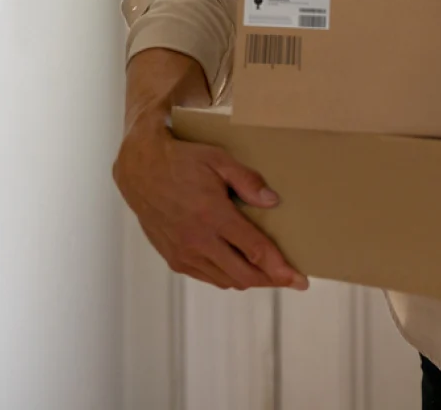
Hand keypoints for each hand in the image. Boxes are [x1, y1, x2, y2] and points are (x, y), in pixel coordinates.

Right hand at [114, 112, 306, 291]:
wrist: (140, 170)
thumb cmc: (182, 161)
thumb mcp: (219, 159)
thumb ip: (248, 181)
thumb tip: (273, 202)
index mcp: (213, 216)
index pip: (255, 251)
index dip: (281, 268)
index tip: (301, 280)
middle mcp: (197, 241)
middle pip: (244, 274)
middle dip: (271, 280)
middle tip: (291, 278)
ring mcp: (183, 253)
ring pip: (226, 280)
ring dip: (250, 279)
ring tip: (269, 273)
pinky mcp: (173, 258)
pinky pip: (208, 277)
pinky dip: (228, 276)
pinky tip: (239, 266)